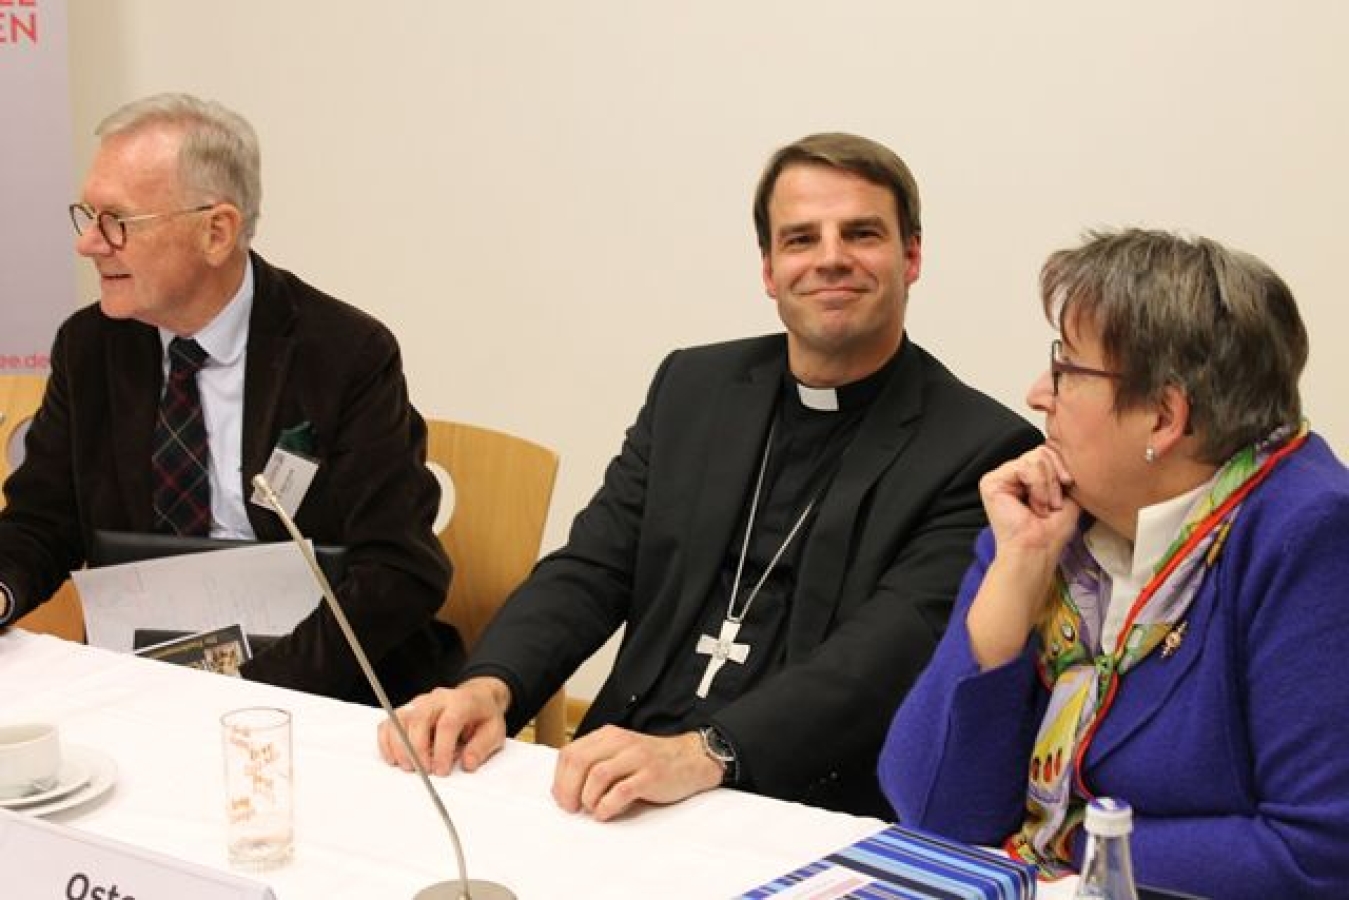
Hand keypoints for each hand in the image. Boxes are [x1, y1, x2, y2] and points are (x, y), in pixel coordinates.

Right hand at [377, 676, 510, 775]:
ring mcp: (419, 702)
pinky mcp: (407, 710)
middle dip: (417, 749)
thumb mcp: (494, 731)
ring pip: (400, 719)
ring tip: (408, 767)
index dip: (442, 749)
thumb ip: (481, 747)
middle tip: (422, 771)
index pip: (448, 723)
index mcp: (462, 702)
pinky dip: (386, 741)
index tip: (441, 770)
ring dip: (399, 746)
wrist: (476, 697)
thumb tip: (467, 764)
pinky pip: (389, 722)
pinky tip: (393, 758)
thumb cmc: (483, 716)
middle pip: (419, 718)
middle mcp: (438, 699)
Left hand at [551, 726, 723, 821]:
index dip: (560, 778)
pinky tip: (606, 813)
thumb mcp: (619, 754)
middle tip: (571, 808)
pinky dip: (607, 806)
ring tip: (592, 809)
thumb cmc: (652, 762)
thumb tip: (563, 791)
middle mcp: (620, 742)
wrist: (691, 759)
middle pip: (579, 762)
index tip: (561, 798)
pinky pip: (621, 791)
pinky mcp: (651, 776)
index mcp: (608, 736)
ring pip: (597, 775)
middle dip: (568, 789)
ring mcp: (636, 758)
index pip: (570, 752)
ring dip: (587, 798)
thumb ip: (595, 764)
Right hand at [967, 446, 1082, 668]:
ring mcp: (999, 477)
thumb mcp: (1067, 495)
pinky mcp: (991, 482)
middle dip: (1055, 478)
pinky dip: (1038, 486)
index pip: (1046, 453)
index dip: (1061, 467)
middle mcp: (1011, 474)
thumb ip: (1065, 472)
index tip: (1068, 487)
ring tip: (1043, 507)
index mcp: (1026, 477)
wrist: (1038, 549)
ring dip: (1047, 486)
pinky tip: (1034, 504)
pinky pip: (1024, 466)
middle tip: (1052, 504)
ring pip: (1035, 458)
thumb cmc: (1051, 531)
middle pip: (1041, 452)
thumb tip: (1072, 454)